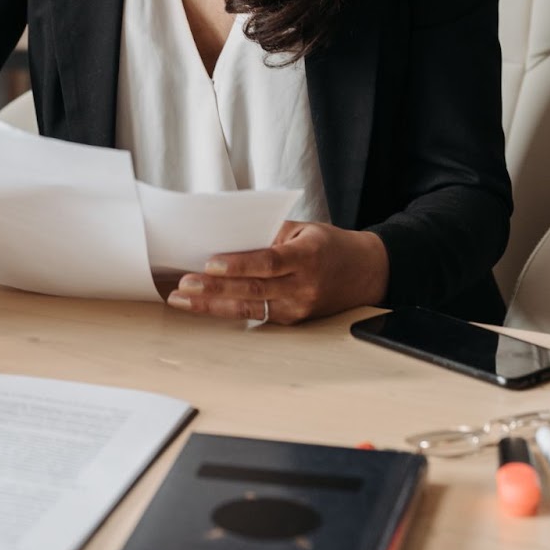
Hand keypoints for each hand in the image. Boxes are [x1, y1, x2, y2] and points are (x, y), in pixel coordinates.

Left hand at [166, 220, 388, 324]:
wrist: (366, 272)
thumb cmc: (328, 245)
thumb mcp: (302, 229)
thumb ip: (267, 234)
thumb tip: (225, 238)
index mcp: (307, 256)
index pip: (268, 262)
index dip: (238, 264)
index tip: (210, 263)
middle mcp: (303, 286)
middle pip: (253, 290)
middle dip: (214, 289)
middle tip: (184, 285)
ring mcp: (298, 307)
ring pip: (249, 308)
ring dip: (212, 305)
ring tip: (182, 300)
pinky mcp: (292, 320)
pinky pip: (256, 315)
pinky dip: (227, 309)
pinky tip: (203, 305)